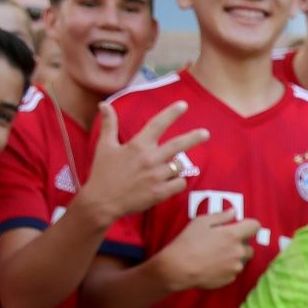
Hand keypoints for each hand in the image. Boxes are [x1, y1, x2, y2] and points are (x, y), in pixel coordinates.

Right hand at [77, 101, 209, 223]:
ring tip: (163, 171)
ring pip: (178, 166)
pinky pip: (180, 183)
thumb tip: (103, 104)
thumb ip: (109, 124)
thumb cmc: (102, 173)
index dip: (172, 113)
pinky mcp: (160, 192)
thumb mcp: (104, 146)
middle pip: (178, 144)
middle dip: (194, 137)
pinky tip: (168, 183)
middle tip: (206, 133)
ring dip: (175, 167)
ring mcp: (156, 176)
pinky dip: (177, 182)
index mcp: (137, 145)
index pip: (158, 124)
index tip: (183, 105)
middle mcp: (150, 158)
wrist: (101, 202)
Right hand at [155, 212, 261, 290]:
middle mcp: (238, 252)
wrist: (178, 268)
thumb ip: (221, 216)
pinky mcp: (229, 279)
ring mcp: (235, 267)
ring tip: (216, 256)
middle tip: (224, 243)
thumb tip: (233, 213)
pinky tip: (213, 266)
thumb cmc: (188, 242)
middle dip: (240, 244)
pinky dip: (227, 268)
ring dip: (234, 257)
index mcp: (233, 235)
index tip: (241, 227)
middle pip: (250, 247)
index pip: (255, 226)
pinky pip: (233, 272)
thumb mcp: (201, 222)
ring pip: (242, 260)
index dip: (249, 225)